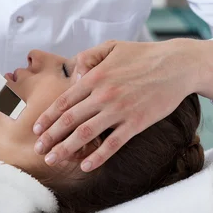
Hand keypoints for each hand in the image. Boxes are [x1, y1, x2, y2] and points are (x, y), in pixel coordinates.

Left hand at [32, 38, 205, 172]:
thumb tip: (73, 74)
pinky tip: (85, 166)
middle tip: (38, 150)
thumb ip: (88, 57)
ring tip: (52, 160)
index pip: (65, 100)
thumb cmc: (142, 54)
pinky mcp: (136, 123)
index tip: (36, 128)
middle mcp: (103, 94)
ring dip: (66, 148)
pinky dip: (97, 157)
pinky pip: (113, 144)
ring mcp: (120, 110)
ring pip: (86, 134)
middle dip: (51, 136)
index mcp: (95, 76)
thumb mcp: (111, 46)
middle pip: (70, 120)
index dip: (48, 116)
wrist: (176, 65)